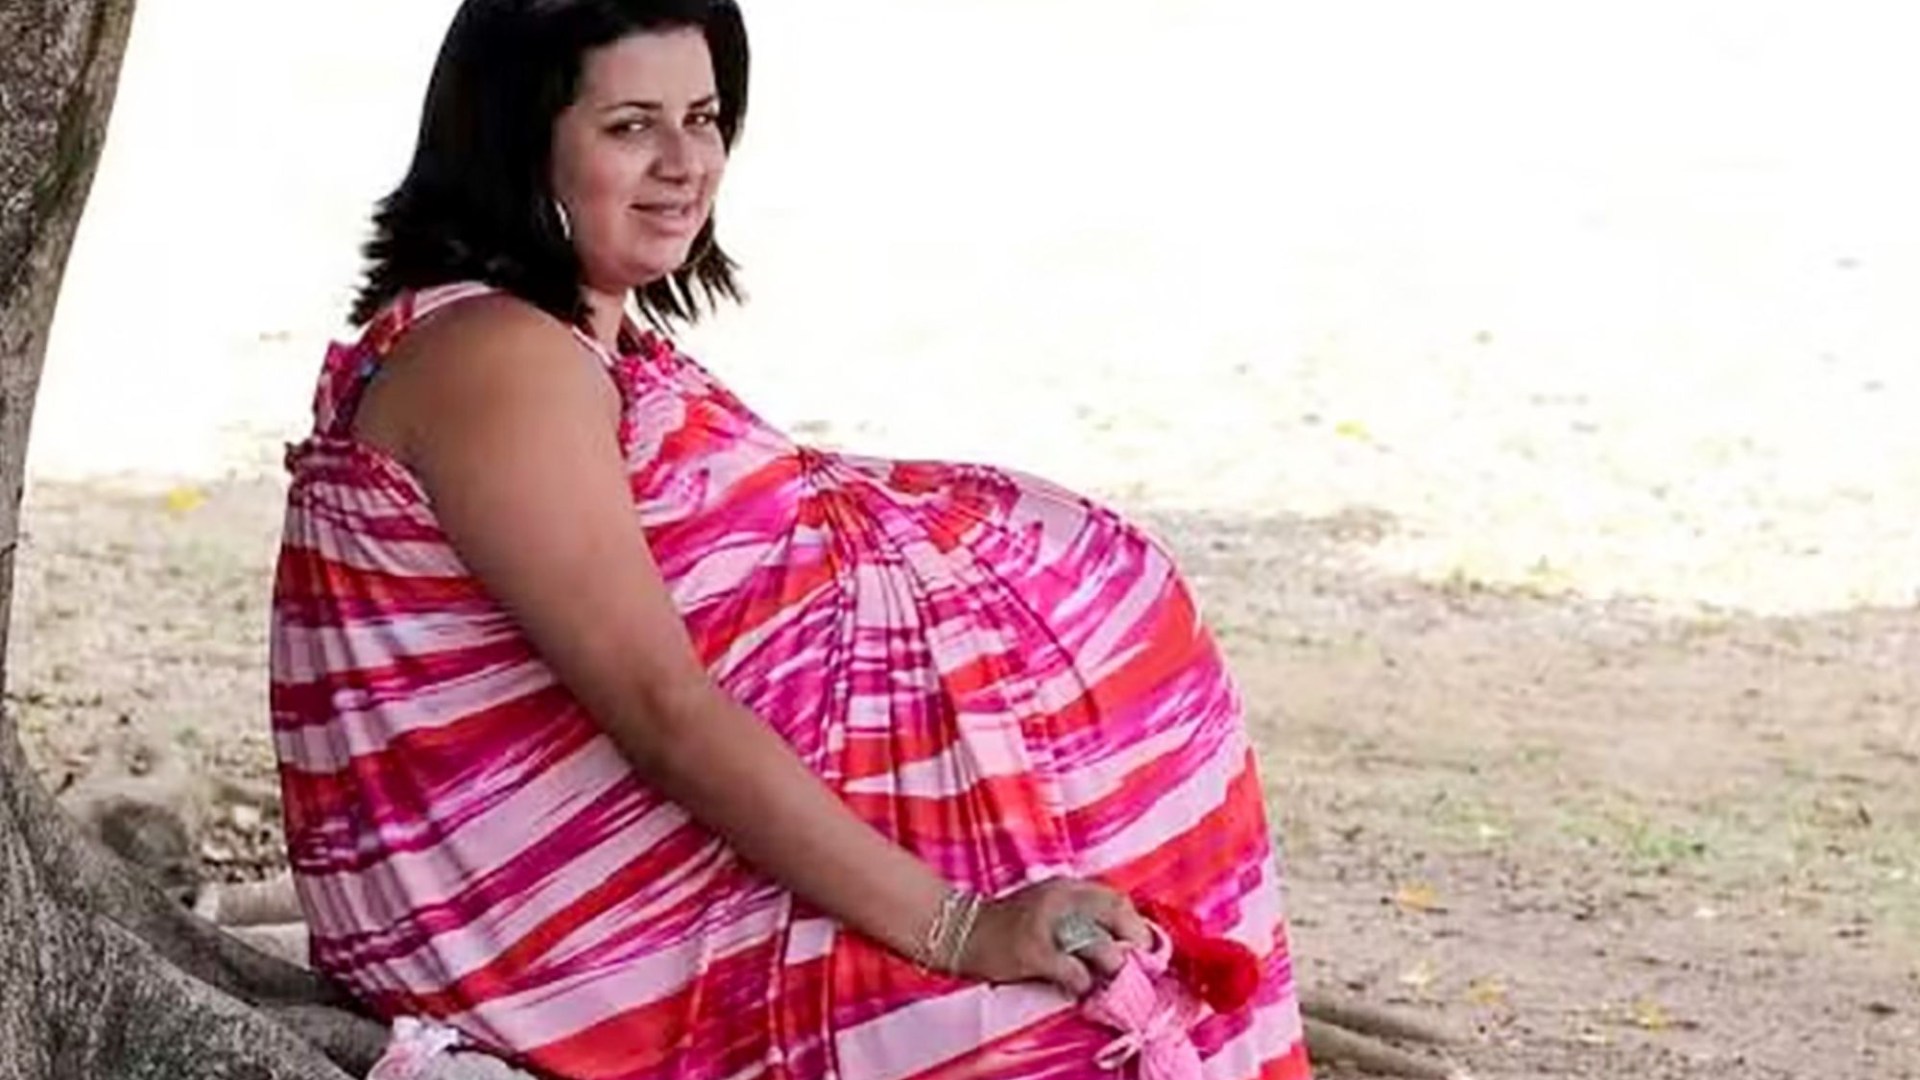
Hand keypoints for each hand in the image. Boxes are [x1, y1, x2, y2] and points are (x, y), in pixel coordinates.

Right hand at [954, 878, 1152, 996]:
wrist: (960, 931)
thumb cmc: (1005, 924)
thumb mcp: (1044, 905)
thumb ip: (1077, 915)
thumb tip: (1115, 942)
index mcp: (1065, 886)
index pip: (1115, 897)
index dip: (1135, 922)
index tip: (1141, 946)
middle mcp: (1060, 898)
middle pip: (1116, 914)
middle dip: (1133, 941)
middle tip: (1136, 965)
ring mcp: (1046, 924)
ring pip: (1100, 945)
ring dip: (1113, 968)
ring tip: (1113, 982)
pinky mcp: (1033, 951)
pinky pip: (1074, 971)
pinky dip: (1084, 985)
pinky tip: (1081, 991)